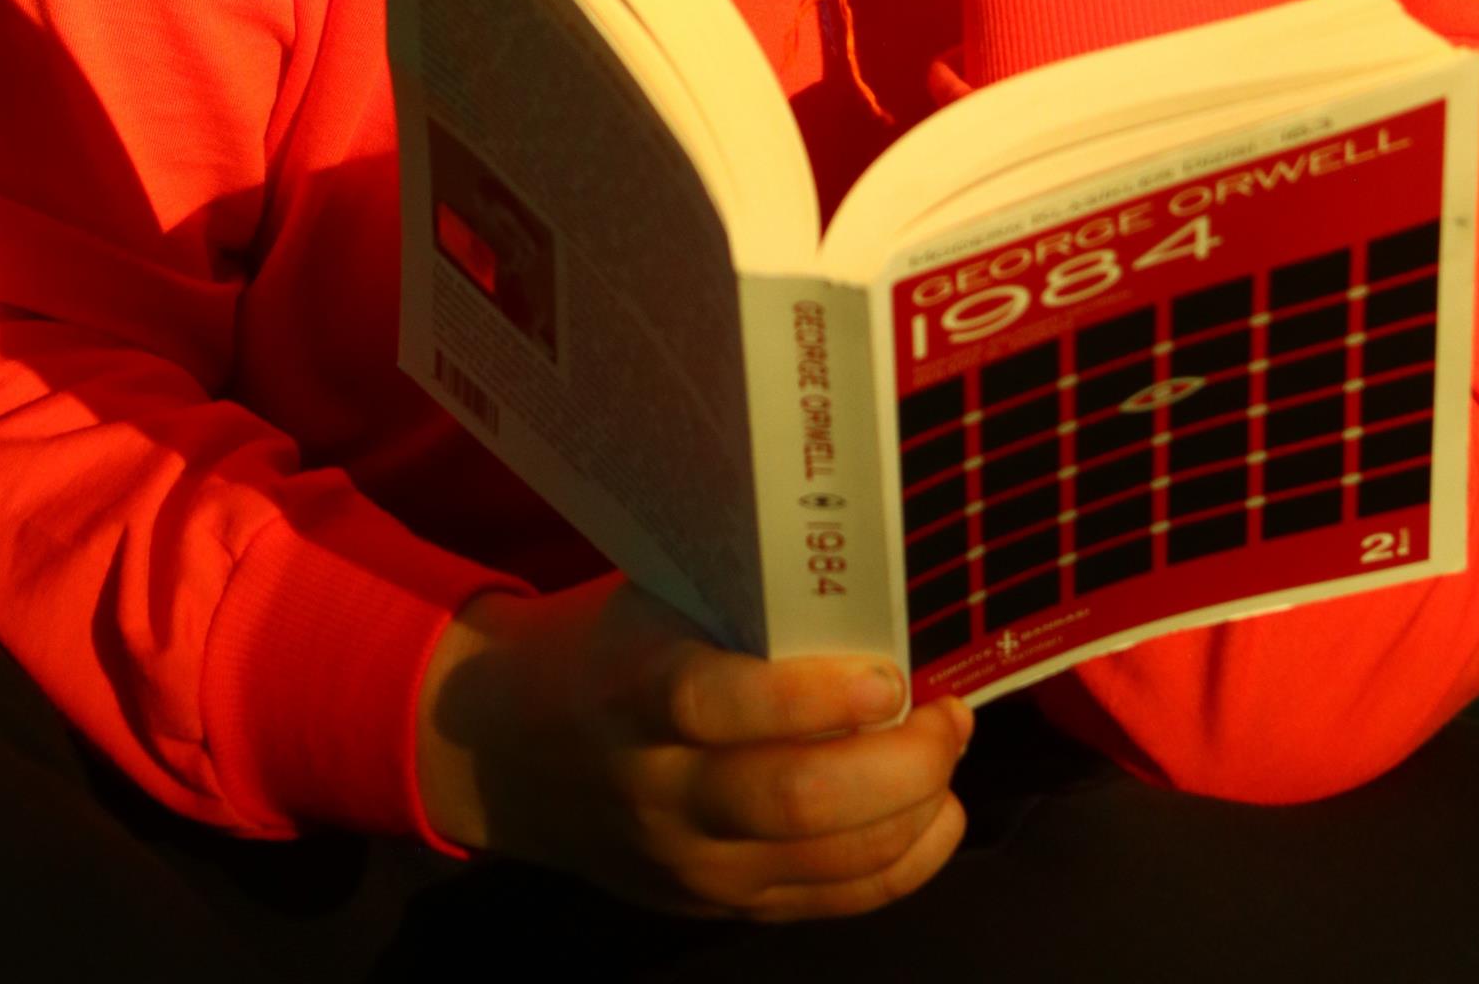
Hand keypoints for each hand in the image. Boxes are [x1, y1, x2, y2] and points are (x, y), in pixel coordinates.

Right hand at [416, 575, 973, 922]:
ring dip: (914, 805)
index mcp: (636, 694)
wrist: (529, 756)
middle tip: (948, 711)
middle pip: (793, 800)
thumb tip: (875, 568)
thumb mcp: (658, 603)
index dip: (809, 698)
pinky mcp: (723, 909)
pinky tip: (938, 813)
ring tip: (949, 744)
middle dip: (898, 762)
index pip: (714, 706)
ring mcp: (694, 866)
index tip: (887, 674)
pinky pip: (831, 904)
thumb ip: (747, 599)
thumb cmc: (622, 649)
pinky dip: (905, 862)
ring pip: (826, 861)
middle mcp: (663, 793)